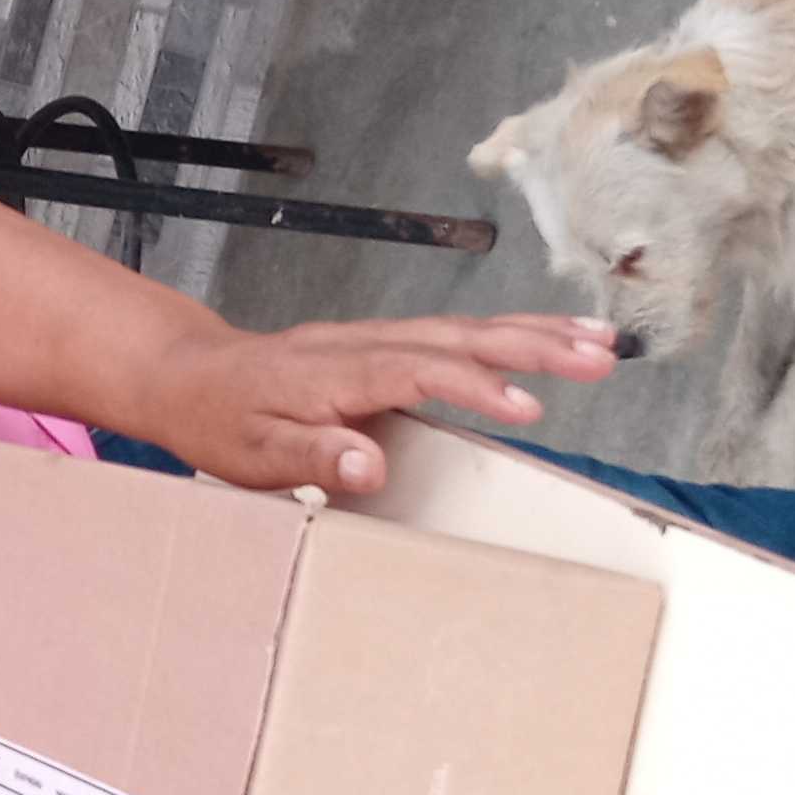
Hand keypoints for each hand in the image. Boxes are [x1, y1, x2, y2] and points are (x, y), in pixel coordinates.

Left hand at [131, 317, 618, 494]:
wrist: (190, 375)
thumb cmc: (219, 420)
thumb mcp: (251, 454)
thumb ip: (310, 457)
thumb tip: (369, 466)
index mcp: (334, 372)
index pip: (418, 371)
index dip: (474, 385)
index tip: (527, 405)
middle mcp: (365, 345)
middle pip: (461, 336)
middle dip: (536, 345)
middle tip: (600, 357)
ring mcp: (379, 339)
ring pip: (469, 328)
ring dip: (538, 332)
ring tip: (603, 342)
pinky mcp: (388, 345)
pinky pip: (458, 335)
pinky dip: (511, 334)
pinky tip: (552, 339)